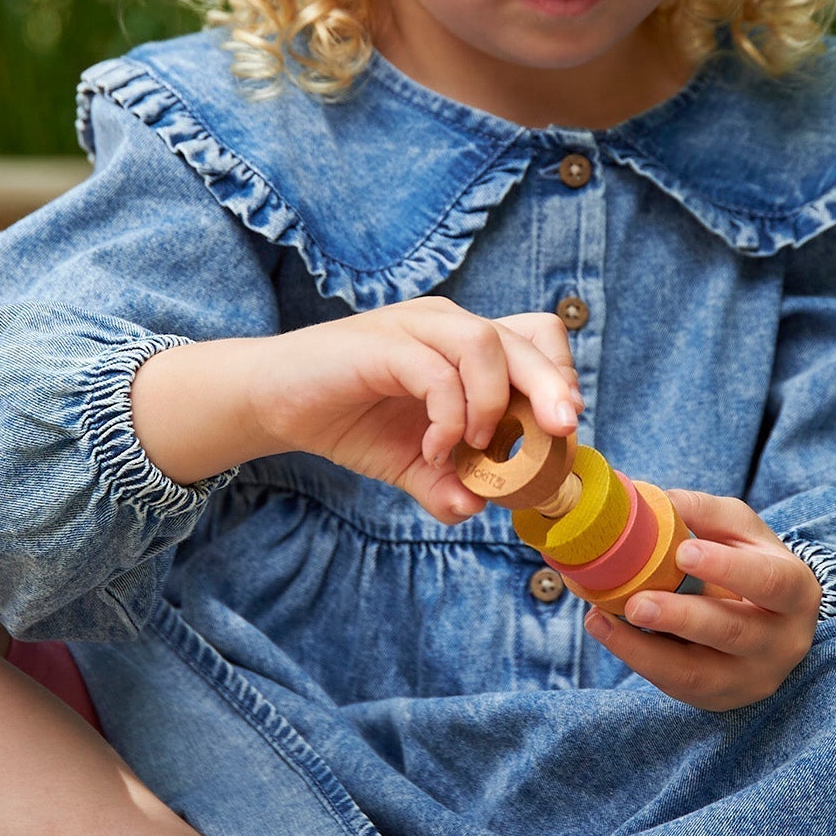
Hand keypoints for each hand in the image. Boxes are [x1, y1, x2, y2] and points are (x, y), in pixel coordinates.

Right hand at [130, 300, 582, 524]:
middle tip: (560, 433)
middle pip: (526, 337)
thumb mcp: (408, 463)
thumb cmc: (348, 418)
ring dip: (494, 403)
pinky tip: (433, 449)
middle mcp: (447, 324)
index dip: (559, 378)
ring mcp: (415, 327)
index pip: (538, 337)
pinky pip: (435, 372)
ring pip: (485, 344)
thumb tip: (477, 511)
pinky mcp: (383, 344)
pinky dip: (448, 416)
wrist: (275, 401)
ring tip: (477, 448)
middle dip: (553, 387)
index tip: (559, 430)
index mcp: (465, 343)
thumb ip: (446, 485)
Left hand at [583, 488, 820, 709]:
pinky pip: (675, 685)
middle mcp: (783, 642)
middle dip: (681, 617)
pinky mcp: (719, 697)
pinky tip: (604, 629)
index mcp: (796, 592)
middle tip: (635, 602)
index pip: (769, 582)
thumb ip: (705, 512)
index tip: (682, 552)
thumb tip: (660, 500)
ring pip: (698, 672)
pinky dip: (635, 657)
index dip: (727, 568)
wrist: (762, 619)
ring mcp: (752, 678)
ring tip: (602, 617)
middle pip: (733, 632)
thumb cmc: (748, 563)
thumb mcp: (738, 529)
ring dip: (645, 648)